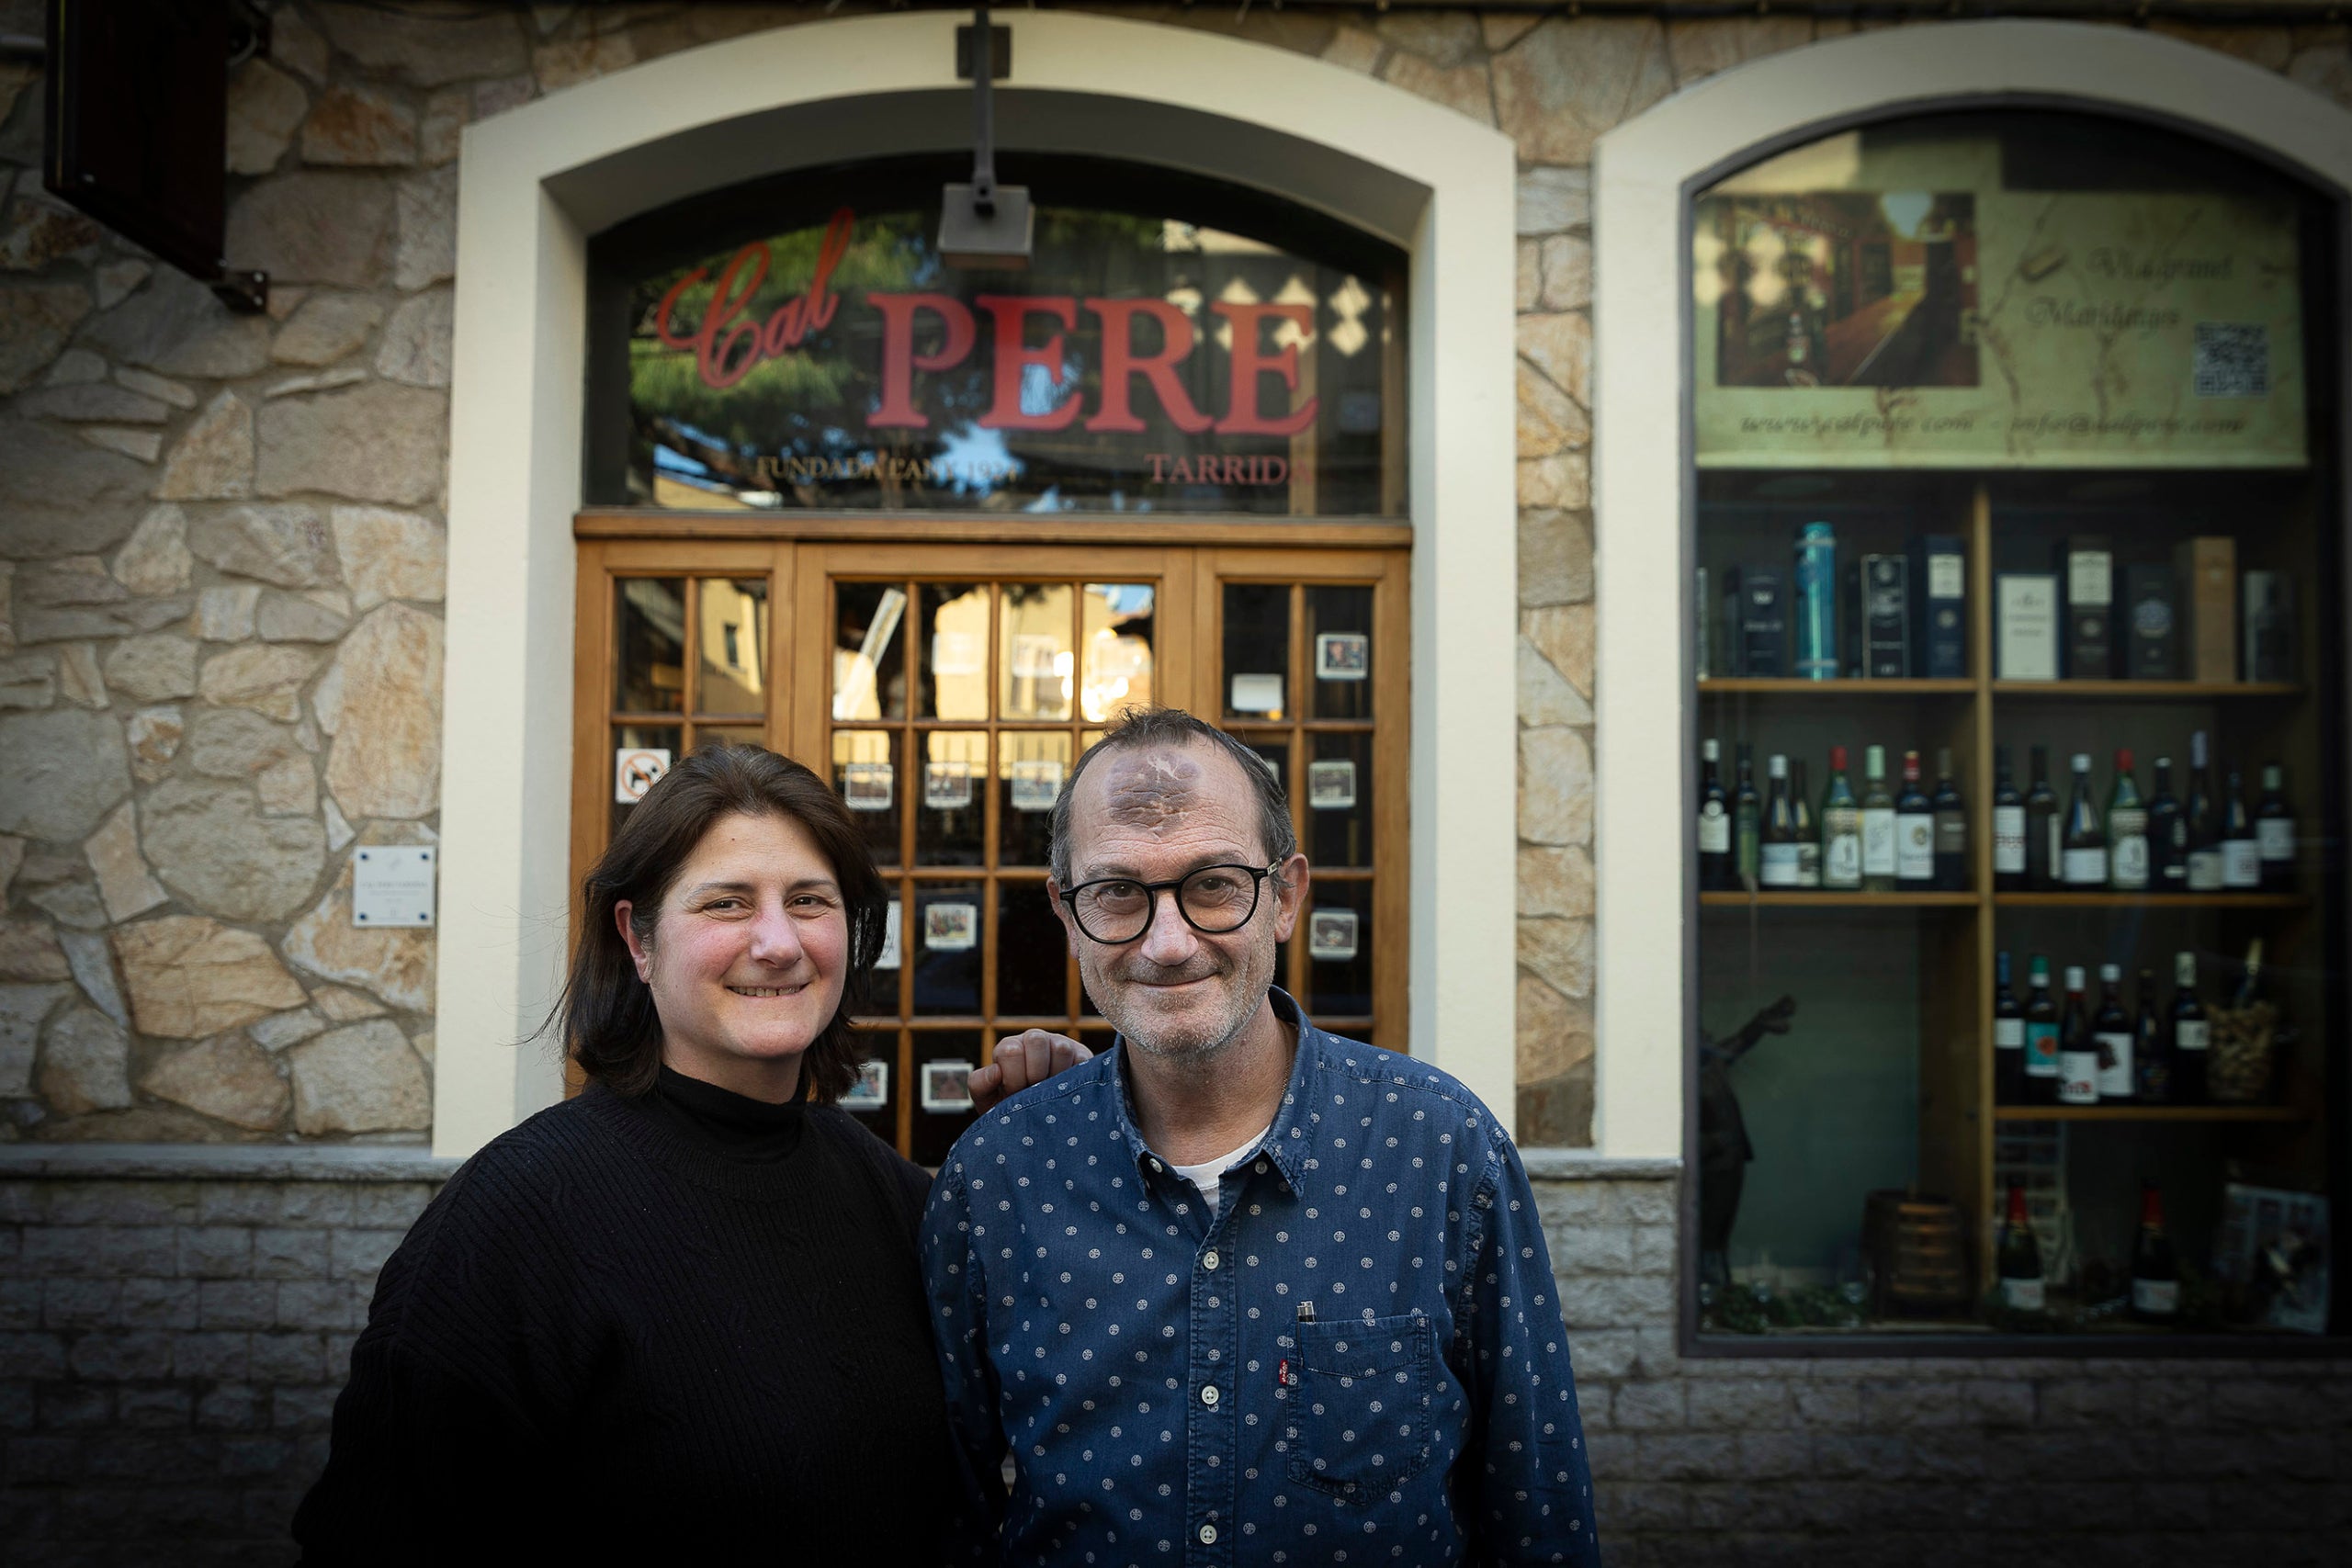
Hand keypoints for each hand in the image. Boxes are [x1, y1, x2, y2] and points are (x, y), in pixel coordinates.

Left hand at [967, 1030, 1093, 1114]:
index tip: (1014, 1093)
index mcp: (1009, 1048)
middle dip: (1034, 1072)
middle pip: (1036, 1039)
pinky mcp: (1082, 1056)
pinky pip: (1082, 1061)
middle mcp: (1034, 1040)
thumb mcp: (989, 1101)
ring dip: (1055, 1076)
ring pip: (1061, 1047)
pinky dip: (1074, 1078)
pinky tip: (1066, 1089)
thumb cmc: (1011, 1109)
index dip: (1013, 1077)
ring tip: (1050, 1092)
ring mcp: (1060, 1045)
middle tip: (1034, 1090)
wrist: (1040, 1125)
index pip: (1009, 1050)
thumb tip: (995, 1072)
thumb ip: (980, 1084)